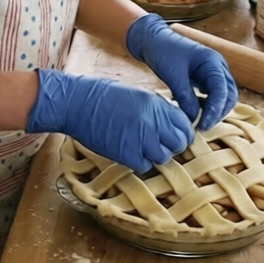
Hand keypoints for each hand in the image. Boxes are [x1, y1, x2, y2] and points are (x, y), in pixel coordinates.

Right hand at [27, 69, 194, 171]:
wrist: (79, 103)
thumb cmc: (104, 96)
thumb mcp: (139, 96)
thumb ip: (158, 109)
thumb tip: (170, 122)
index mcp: (158, 105)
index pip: (185, 125)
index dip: (182, 132)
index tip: (175, 136)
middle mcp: (154, 122)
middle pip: (179, 143)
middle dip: (172, 146)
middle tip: (161, 145)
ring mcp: (141, 139)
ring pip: (164, 157)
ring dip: (156, 156)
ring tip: (144, 150)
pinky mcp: (126, 154)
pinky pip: (145, 166)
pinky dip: (140, 163)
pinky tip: (131, 154)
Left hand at [125, 13, 237, 129]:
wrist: (154, 40)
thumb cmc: (164, 52)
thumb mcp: (173, 75)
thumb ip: (185, 97)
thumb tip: (193, 118)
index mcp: (213, 62)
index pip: (222, 90)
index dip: (215, 110)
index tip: (202, 125)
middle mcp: (218, 66)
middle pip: (229, 95)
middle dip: (218, 112)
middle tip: (201, 126)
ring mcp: (214, 71)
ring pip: (223, 96)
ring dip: (214, 110)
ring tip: (197, 120)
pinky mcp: (206, 77)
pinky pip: (213, 94)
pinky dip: (207, 105)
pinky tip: (194, 110)